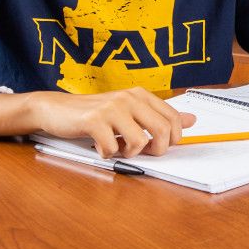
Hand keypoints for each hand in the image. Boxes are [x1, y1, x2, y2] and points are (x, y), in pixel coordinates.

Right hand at [30, 87, 194, 157]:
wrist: (56, 109)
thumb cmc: (94, 114)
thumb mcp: (129, 112)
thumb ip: (159, 116)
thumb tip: (192, 120)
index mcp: (140, 94)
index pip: (173, 118)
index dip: (172, 139)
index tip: (157, 146)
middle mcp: (129, 97)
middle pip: (162, 130)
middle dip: (155, 150)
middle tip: (138, 151)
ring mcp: (112, 108)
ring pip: (139, 142)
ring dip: (128, 153)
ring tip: (116, 146)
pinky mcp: (94, 120)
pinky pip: (112, 148)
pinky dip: (106, 154)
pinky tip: (98, 145)